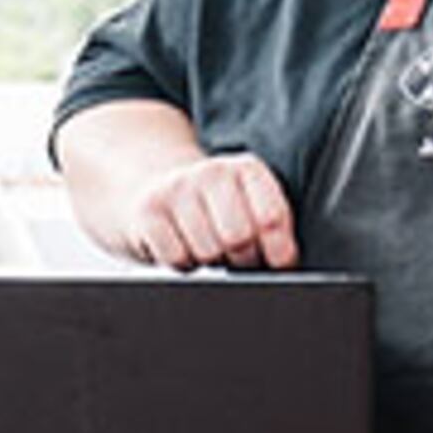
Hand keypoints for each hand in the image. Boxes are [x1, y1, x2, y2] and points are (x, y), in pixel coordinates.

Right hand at [121, 149, 299, 273]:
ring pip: (207, 251)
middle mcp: (212, 172)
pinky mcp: (147, 210)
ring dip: (209, 262)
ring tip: (205, 247)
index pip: (272, 218)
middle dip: (241, 259)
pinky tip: (182, 247)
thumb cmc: (213, 208)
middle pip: (239, 238)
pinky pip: (175, 256)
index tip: (273, 260)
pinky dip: (181, 263)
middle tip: (235, 255)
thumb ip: (274, 231)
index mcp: (247, 169)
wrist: (153, 188)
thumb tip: (284, 263)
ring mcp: (176, 188)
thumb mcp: (249, 207)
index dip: (278, 251)